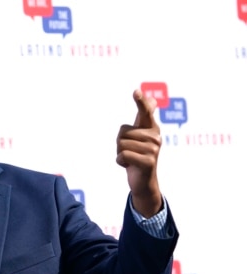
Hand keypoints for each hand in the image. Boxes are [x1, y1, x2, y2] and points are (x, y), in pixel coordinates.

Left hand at [116, 89, 162, 217]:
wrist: (143, 181)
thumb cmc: (138, 156)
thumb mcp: (140, 136)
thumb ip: (143, 118)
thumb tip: (152, 99)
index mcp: (151, 128)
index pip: (145, 112)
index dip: (140, 102)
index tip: (135, 92)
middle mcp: (155, 137)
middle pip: (122, 132)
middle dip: (120, 144)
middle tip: (131, 152)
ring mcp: (153, 150)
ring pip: (121, 144)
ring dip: (120, 153)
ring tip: (131, 158)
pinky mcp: (148, 162)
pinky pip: (122, 155)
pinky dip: (120, 162)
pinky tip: (130, 166)